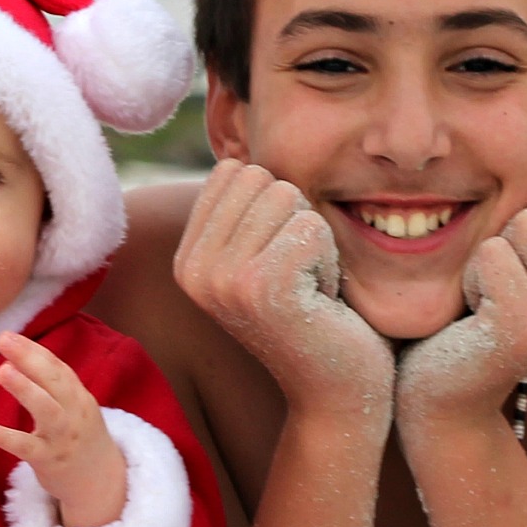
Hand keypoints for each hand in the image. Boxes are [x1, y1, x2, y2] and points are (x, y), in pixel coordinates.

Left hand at [0, 331, 126, 526]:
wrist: (99, 481)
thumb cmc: (78, 437)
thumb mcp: (74, 407)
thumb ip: (53, 385)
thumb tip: (21, 354)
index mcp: (78, 397)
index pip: (57, 368)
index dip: (34, 350)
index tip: (10, 334)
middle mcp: (74, 413)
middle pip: (55, 381)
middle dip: (30, 358)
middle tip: (3, 340)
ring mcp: (63, 437)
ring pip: (47, 410)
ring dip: (26, 389)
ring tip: (2, 371)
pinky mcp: (49, 461)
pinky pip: (25, 448)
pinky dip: (4, 437)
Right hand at [173, 160, 393, 431]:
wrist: (339, 392)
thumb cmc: (317, 314)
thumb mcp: (267, 254)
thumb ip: (246, 208)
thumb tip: (238, 134)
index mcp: (187, 259)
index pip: (236, 171)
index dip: (276, 207)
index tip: (282, 262)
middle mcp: (193, 270)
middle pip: (262, 178)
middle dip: (297, 219)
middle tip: (299, 278)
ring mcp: (222, 280)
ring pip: (287, 196)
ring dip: (316, 240)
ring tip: (309, 288)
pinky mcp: (261, 287)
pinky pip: (310, 226)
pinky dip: (330, 259)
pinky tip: (322, 301)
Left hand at [396, 184, 526, 433]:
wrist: (445, 396)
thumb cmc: (478, 325)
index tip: (517, 271)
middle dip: (510, 232)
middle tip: (497, 284)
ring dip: (489, 254)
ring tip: (486, 298)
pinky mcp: (526, 325)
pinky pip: (493, 252)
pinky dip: (470, 274)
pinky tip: (472, 314)